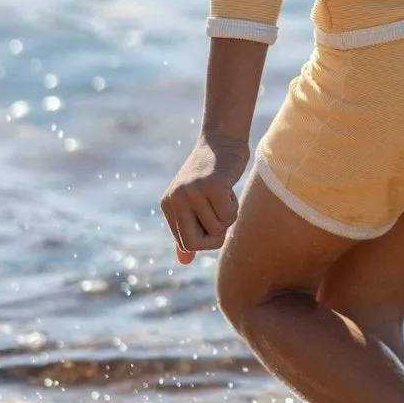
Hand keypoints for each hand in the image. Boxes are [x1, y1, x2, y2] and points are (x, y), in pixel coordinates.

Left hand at [160, 134, 247, 263]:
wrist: (222, 140)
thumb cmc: (211, 174)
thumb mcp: (194, 203)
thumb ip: (188, 230)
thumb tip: (183, 262)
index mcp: (168, 204)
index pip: (187, 243)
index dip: (206, 239)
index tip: (212, 220)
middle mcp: (176, 198)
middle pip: (196, 242)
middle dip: (216, 236)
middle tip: (221, 213)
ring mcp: (193, 191)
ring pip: (218, 227)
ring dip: (228, 214)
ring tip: (223, 192)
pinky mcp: (212, 185)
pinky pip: (229, 215)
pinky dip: (234, 205)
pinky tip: (229, 186)